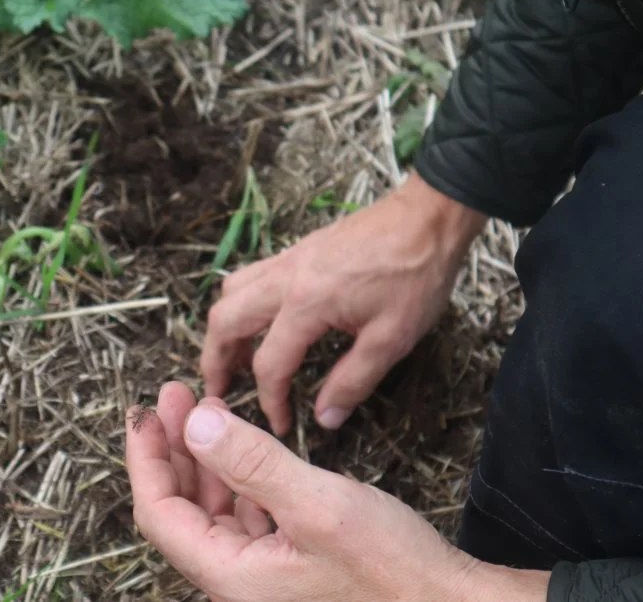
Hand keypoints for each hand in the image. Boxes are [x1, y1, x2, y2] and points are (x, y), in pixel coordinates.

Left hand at [126, 381, 548, 601]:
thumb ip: (251, 463)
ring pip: (212, 511)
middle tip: (175, 394)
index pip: (159, 513)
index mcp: (231, 576)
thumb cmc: (394, 572)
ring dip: (204, 459)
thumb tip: (195, 423)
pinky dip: (237, 478)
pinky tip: (245, 448)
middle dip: (174, 448)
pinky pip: (245, 518)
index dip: (146, 458)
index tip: (145, 411)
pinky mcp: (289, 567)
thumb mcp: (317, 504)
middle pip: (181, 509)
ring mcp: (263, 576)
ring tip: (206, 408)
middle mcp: (238, 581)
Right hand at [201, 172, 486, 434]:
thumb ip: (354, 381)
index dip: (270, 402)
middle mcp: (284, 279)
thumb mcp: (392, 338)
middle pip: (224, 322)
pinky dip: (240, 304)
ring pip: (230, 293)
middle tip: (219, 393)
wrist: (427, 217)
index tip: (281, 425)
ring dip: (223, 330)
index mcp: (306, 304)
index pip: (270, 365)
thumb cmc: (415, 275)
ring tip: (235, 359)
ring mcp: (287, 260)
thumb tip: (325, 418)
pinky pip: (250, 276)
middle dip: (215, 362)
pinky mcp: (297, 251)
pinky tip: (261, 321)